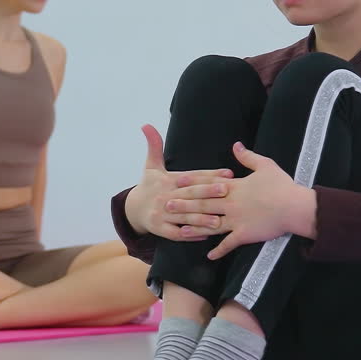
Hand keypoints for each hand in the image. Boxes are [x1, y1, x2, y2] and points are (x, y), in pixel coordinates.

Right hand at [124, 125, 233, 240]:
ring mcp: (161, 214)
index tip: (227, 172)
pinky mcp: (159, 229)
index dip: (209, 174)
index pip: (191, 177)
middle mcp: (165, 196)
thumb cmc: (149, 186)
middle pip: (189, 194)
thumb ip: (154, 146)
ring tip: (219, 219)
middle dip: (208, 192)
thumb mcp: (151, 166)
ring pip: (184, 216)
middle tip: (227, 190)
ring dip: (202, 218)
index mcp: (167, 180)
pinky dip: (190, 234)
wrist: (133, 209)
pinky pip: (176, 234)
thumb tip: (146, 125)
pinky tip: (206, 234)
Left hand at [164, 142, 316, 258]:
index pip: (208, 183)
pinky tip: (208, 255)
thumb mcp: (266, 165)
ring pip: (210, 224)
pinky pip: (229, 244)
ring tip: (179, 231)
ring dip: (194, 228)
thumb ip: (248, 157)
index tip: (176, 182)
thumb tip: (236, 145)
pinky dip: (219, 251)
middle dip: (184, 205)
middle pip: (203, 204)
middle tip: (166, 205)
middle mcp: (231, 203)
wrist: (294, 206)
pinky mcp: (245, 234)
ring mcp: (236, 220)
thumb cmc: (282, 185)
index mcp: (235, 186)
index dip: (191, 182)